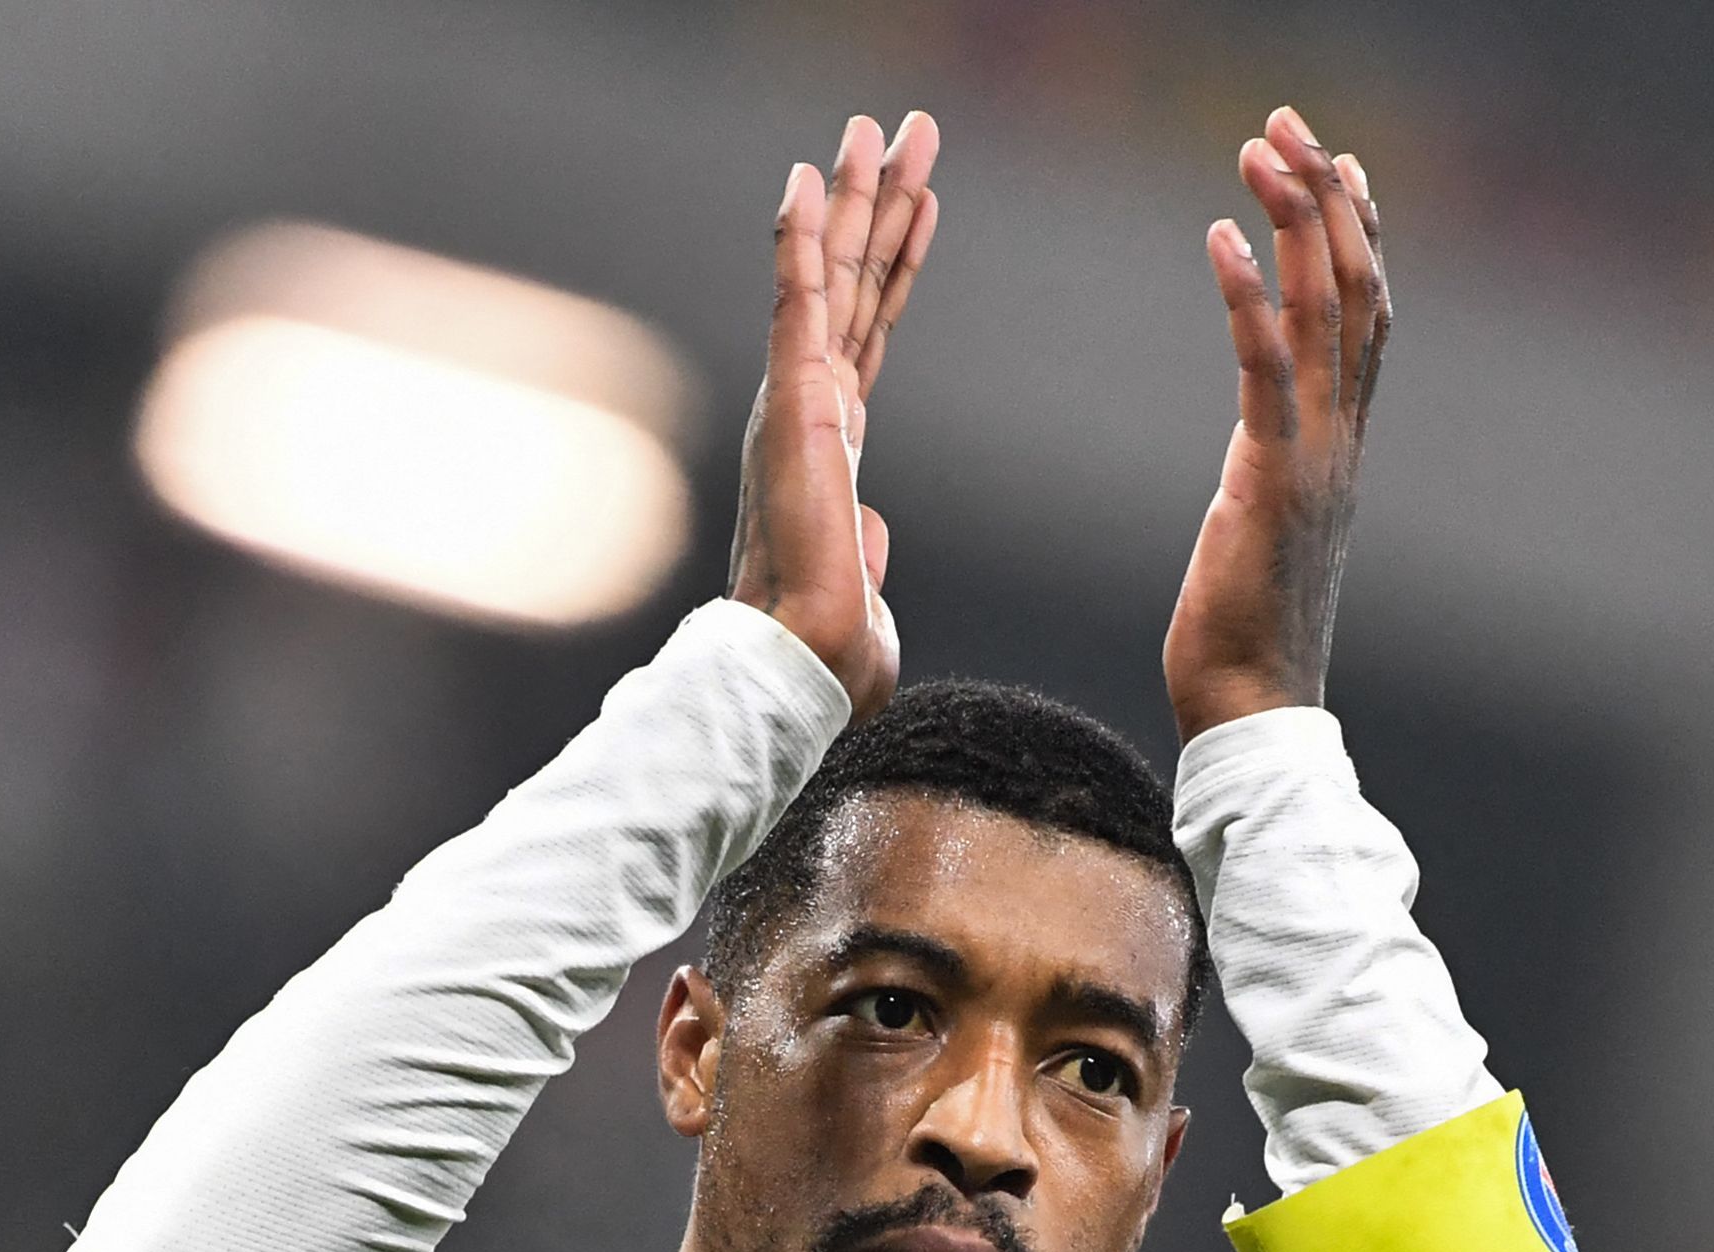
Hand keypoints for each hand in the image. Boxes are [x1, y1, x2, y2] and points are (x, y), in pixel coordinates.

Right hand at [729, 112, 941, 722]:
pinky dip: (801, 236)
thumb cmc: (829, 650)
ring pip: (831, 274)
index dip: (896, 263)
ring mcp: (799, 397)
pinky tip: (808, 175)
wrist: (802, 663)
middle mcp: (811, 406)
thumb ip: (866, 548)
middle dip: (881, 202)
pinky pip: (799, 301)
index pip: (873, 331)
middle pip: (857, 282)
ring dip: (853, 196)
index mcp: (831, 443)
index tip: (920, 204)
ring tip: (875, 127)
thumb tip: (870, 526)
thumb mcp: (864, 588)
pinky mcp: (793, 401)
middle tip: (906, 130)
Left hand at [1163, 106, 1390, 743]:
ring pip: (1327, 313)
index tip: (1331, 162)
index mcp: (1341, 449)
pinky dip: (1247, 296)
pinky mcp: (1270, 483)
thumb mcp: (1265, 531)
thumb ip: (1272, 478)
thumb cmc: (1245, 638)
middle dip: (1325, 197)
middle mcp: (1342, 442)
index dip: (1356, 233)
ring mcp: (1316, 460)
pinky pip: (1265, 369)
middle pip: (1358, 291)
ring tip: (1259, 148)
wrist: (1254, 717)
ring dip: (1294, 221)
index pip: (1366, 317)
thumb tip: (1261, 455)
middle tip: (1285, 123)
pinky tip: (1217, 236)